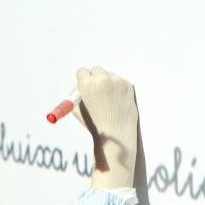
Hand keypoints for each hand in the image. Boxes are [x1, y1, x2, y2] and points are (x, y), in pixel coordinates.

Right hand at [72, 66, 138, 187]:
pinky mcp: (128, 85)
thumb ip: (77, 94)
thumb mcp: (77, 109)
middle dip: (96, 78)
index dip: (83, 79)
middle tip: (97, 90)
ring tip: (108, 103)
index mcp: (86, 84)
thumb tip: (79, 83)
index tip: (85, 84)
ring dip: (108, 84)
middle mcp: (101, 79)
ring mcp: (116, 81)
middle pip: (96, 70)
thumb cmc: (94, 124)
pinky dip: (118, 90)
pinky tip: (117, 103)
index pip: (82, 71)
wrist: (115, 134)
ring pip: (110, 76)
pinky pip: (120, 83)